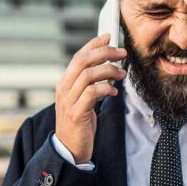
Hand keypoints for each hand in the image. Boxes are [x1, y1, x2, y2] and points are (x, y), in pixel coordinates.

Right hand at [55, 33, 126, 163]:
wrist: (70, 149)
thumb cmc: (80, 123)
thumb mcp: (82, 99)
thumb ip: (90, 84)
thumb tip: (107, 66)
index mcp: (65, 83)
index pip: (78, 56)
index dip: (93, 44)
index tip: (109, 36)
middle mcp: (63, 89)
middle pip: (82, 61)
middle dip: (104, 53)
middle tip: (122, 53)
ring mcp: (68, 101)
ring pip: (88, 75)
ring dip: (108, 71)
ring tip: (122, 74)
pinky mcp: (76, 114)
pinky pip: (91, 94)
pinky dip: (105, 89)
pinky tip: (113, 92)